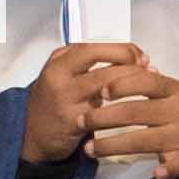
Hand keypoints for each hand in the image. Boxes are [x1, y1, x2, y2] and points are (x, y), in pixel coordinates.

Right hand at [22, 44, 140, 165]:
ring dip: (130, 82)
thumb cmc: (53, 102)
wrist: (31, 135)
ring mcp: (65, 98)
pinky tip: (133, 109)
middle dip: (129, 60)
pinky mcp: (72, 121)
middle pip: (98, 57)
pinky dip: (122, 109)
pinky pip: (103, 112)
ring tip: (146, 86)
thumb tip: (131, 55)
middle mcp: (59, 75)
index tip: (139, 55)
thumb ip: (89, 63)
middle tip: (147, 68)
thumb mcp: (63, 74)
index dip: (121, 47)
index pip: (94, 43)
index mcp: (59, 60)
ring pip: (104, 83)